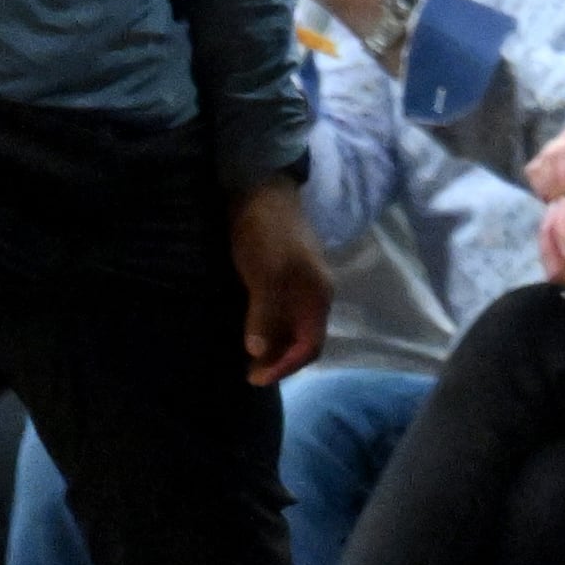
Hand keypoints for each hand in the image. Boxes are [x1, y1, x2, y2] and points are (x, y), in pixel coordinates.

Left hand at [231, 177, 333, 384]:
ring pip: (291, 326)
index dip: (285, 366)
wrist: (260, 187)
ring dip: (272, 345)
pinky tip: (248, 329)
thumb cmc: (266, 232)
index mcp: (317, 296)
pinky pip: (279, 311)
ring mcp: (299, 283)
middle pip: (303, 340)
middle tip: (248, 372)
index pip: (309, 346)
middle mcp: (314, 294)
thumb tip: (259, 352)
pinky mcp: (282, 274)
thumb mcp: (266, 275)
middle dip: (279, 360)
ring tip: (247, 357)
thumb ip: (265, 314)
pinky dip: (266, 327)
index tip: (255, 377)